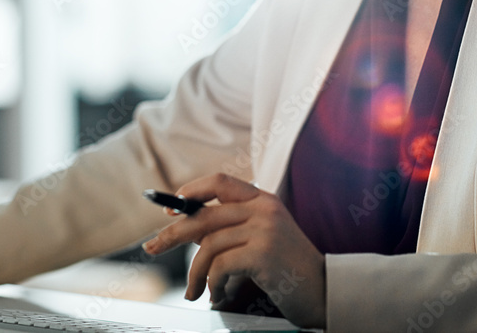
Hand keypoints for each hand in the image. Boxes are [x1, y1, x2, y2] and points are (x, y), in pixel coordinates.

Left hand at [141, 173, 325, 328]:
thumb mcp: (261, 238)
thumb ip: (232, 229)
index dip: (190, 192)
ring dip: (195, 273)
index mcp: (263, 200)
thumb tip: (187, 230)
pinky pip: (220, 266)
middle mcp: (264, 208)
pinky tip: (219, 295)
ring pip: (208, 245)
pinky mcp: (263, 252)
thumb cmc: (288, 268)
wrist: (324, 290)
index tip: (170, 209)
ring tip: (196, 292)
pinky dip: (213, 285)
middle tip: (152, 247)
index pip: (219, 181)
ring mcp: (265, 229)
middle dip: (172, 233)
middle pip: (204, 214)